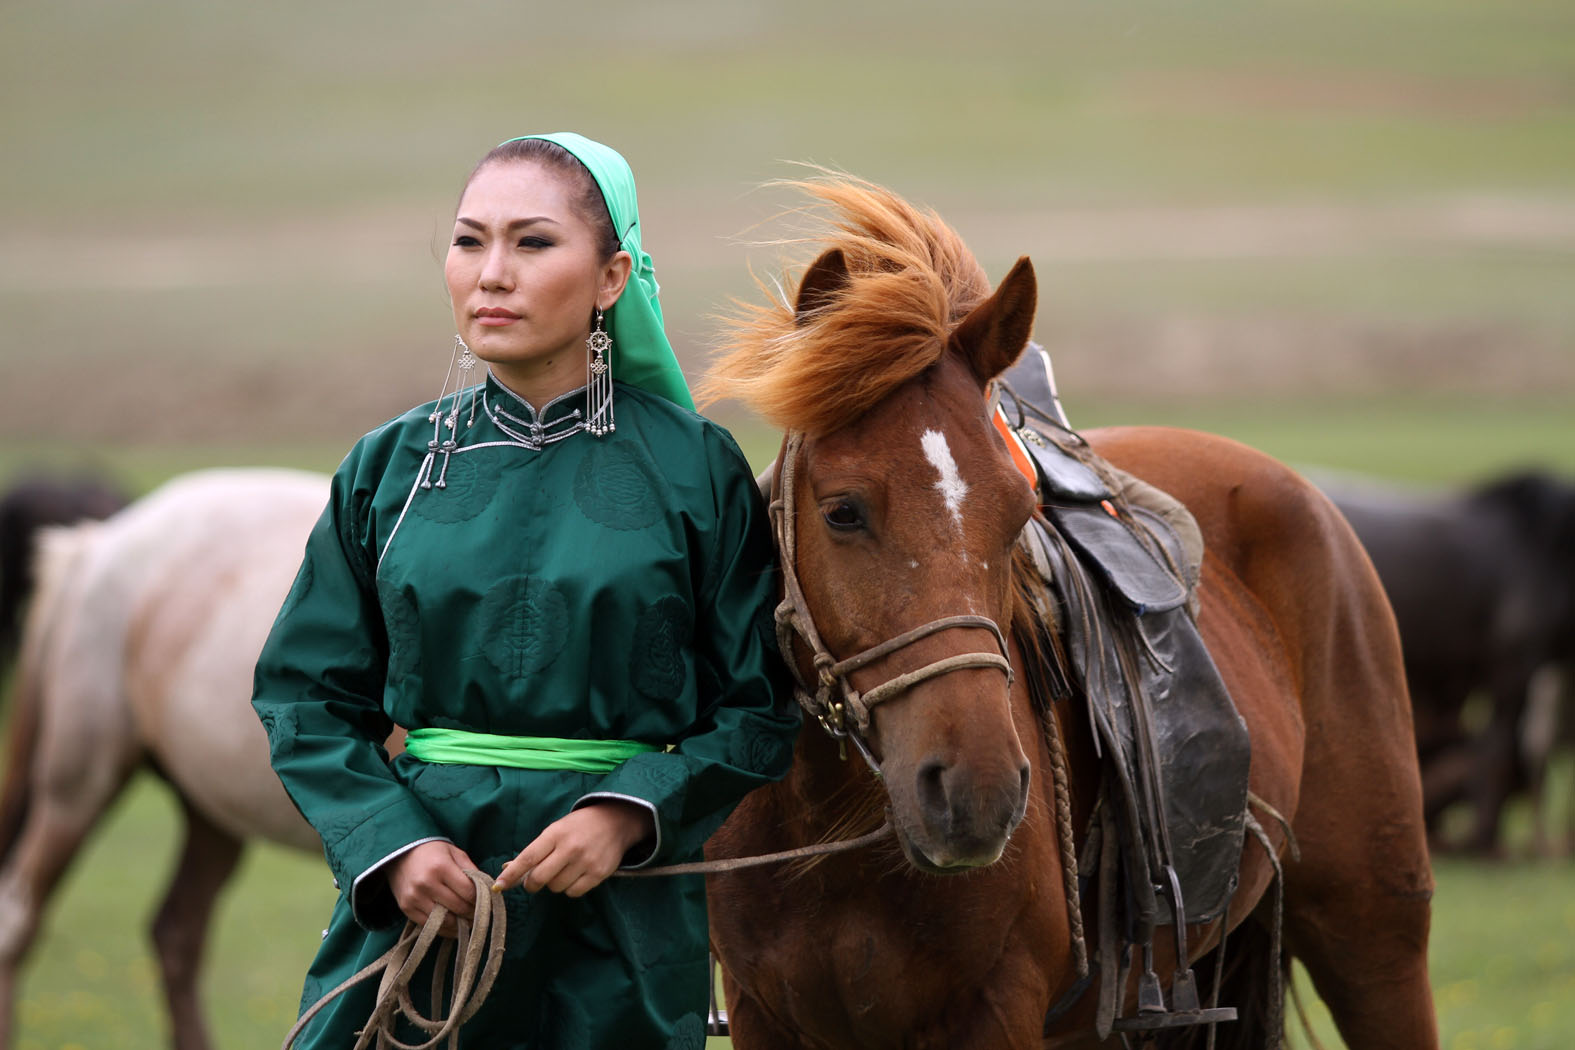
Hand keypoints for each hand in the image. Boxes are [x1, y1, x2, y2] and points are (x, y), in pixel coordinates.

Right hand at [386, 840, 480, 936]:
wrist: (400, 853)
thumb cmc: (433, 852)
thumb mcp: (455, 853)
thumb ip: (472, 871)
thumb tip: (488, 890)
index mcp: (441, 867)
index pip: (468, 892)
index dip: (481, 900)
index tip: (487, 903)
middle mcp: (426, 883)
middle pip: (458, 907)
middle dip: (472, 913)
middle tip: (480, 915)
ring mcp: (414, 898)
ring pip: (445, 921)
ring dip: (459, 924)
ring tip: (468, 922)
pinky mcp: (406, 908)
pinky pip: (429, 927)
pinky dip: (444, 929)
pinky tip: (454, 926)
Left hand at [493, 802, 654, 897]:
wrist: (616, 821)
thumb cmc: (578, 826)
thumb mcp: (556, 830)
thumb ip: (535, 850)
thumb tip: (508, 869)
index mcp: (556, 834)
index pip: (528, 857)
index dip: (511, 874)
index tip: (498, 885)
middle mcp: (570, 848)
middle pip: (540, 878)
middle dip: (532, 884)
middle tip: (535, 880)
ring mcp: (586, 862)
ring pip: (556, 888)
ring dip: (554, 883)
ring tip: (564, 869)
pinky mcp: (598, 874)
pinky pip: (573, 893)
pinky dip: (570, 888)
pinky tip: (576, 874)